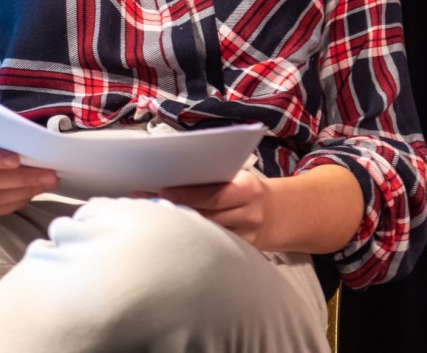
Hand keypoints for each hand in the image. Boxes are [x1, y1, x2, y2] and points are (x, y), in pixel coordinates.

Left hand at [146, 164, 363, 254]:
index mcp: (247, 188)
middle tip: (144, 203)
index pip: (213, 193)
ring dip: (177, 227)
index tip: (162, 191)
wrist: (283, 215)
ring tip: (148, 220)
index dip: (187, 194)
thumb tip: (175, 170)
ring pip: (206, 235)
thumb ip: (215, 178)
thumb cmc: (250, 190)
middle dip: (175, 210)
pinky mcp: (240, 255)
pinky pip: (212, 249)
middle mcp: (248, 215)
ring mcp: (245, 238)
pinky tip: (168, 238)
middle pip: (206, 215)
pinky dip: (190, 242)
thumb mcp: (240, 177)